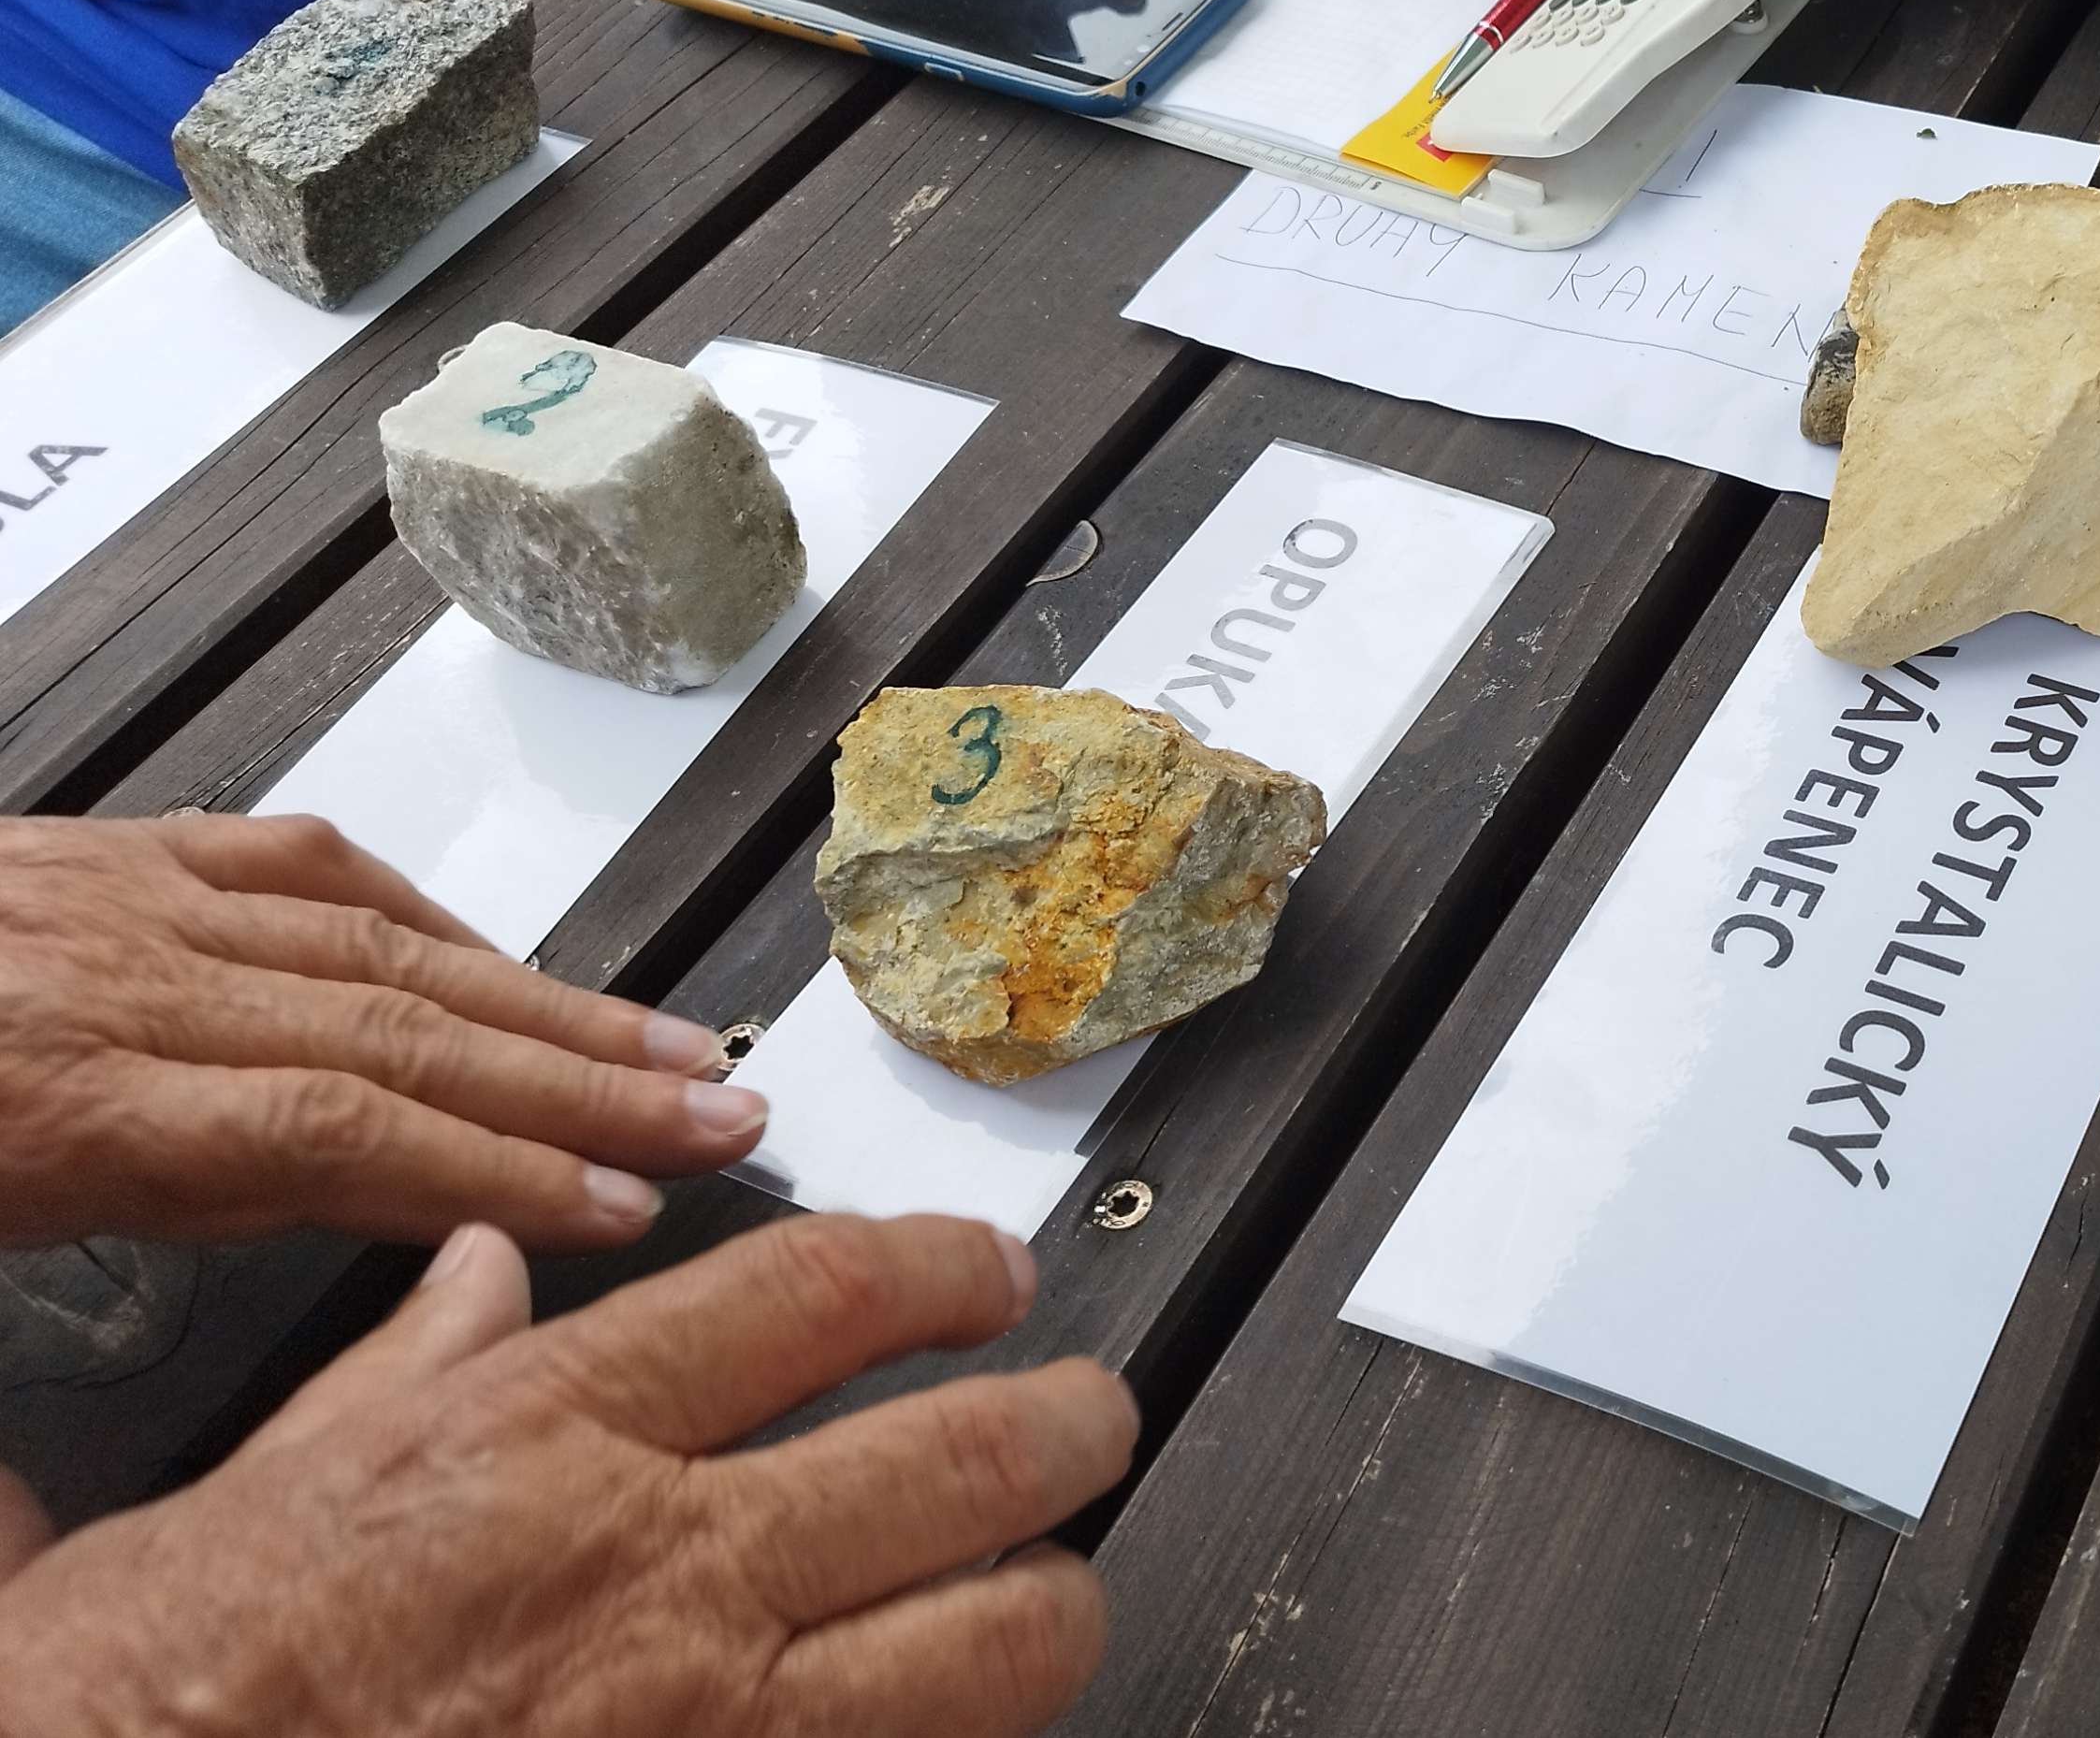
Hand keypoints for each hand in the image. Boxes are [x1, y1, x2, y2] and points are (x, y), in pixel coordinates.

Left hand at [0, 814, 762, 1251]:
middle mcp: (123, 982)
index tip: (628, 1207)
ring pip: (382, 944)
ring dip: (547, 1000)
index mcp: (69, 1103)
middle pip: (399, 1030)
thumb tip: (377, 1187)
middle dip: (583, 1082)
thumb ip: (171, 1206)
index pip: (341, 1133)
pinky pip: (303, 860)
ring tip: (669, 1045)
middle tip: (719, 1115)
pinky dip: (425, 911)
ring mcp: (133, 897)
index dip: (505, 1168)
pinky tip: (500, 956)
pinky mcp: (123, 845)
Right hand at [0, 1215, 1131, 1736]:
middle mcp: (656, 1567)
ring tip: (1060, 1581)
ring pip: (996, 1639)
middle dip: (1074, 1422)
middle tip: (1097, 1416)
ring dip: (1056, 1600)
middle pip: (967, 1455)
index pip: (822, 1293)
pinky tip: (946, 1730)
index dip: (946, 1263)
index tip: (990, 1270)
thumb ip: (400, 1378)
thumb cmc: (145, 1702)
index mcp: (541, 1441)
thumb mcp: (256, 1494)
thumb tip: (474, 1279)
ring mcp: (706, 1726)